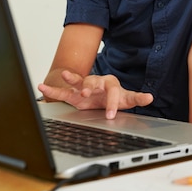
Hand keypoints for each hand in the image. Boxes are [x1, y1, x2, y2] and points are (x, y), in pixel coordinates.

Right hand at [37, 70, 153, 118]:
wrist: (103, 97)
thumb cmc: (115, 96)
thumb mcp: (127, 98)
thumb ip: (137, 98)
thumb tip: (150, 97)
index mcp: (111, 84)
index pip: (112, 91)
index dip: (111, 103)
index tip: (110, 115)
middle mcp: (97, 83)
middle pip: (93, 81)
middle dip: (90, 87)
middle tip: (87, 93)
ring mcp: (84, 87)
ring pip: (77, 81)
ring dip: (72, 78)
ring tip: (65, 76)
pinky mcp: (74, 94)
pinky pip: (63, 91)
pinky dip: (52, 90)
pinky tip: (41, 86)